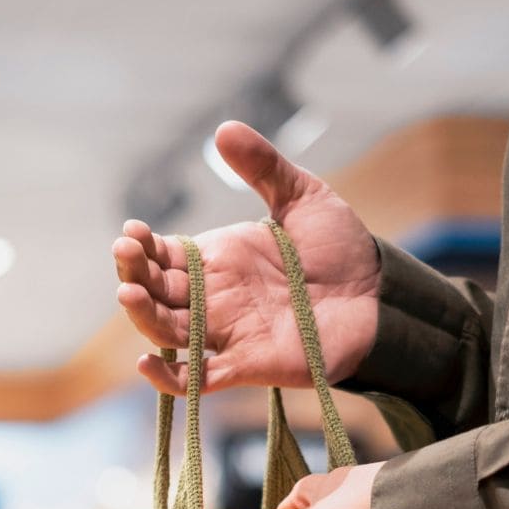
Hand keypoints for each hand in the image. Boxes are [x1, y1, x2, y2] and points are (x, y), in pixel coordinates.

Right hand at [112, 122, 380, 393]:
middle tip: (126, 250)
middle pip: (155, 290)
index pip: (161, 255)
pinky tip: (146, 364)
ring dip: (142, 315)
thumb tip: (224, 129)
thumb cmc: (344, 249)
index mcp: (218, 257)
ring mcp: (227, 332)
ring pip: (167, 331)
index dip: (141, 245)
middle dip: (133, 271)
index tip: (133, 230)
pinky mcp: (248, 364)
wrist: (382, 295)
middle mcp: (214, 296)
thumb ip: (265, 168)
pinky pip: (199, 379)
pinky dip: (169, 379)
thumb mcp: (305, 198)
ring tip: (130, 291)